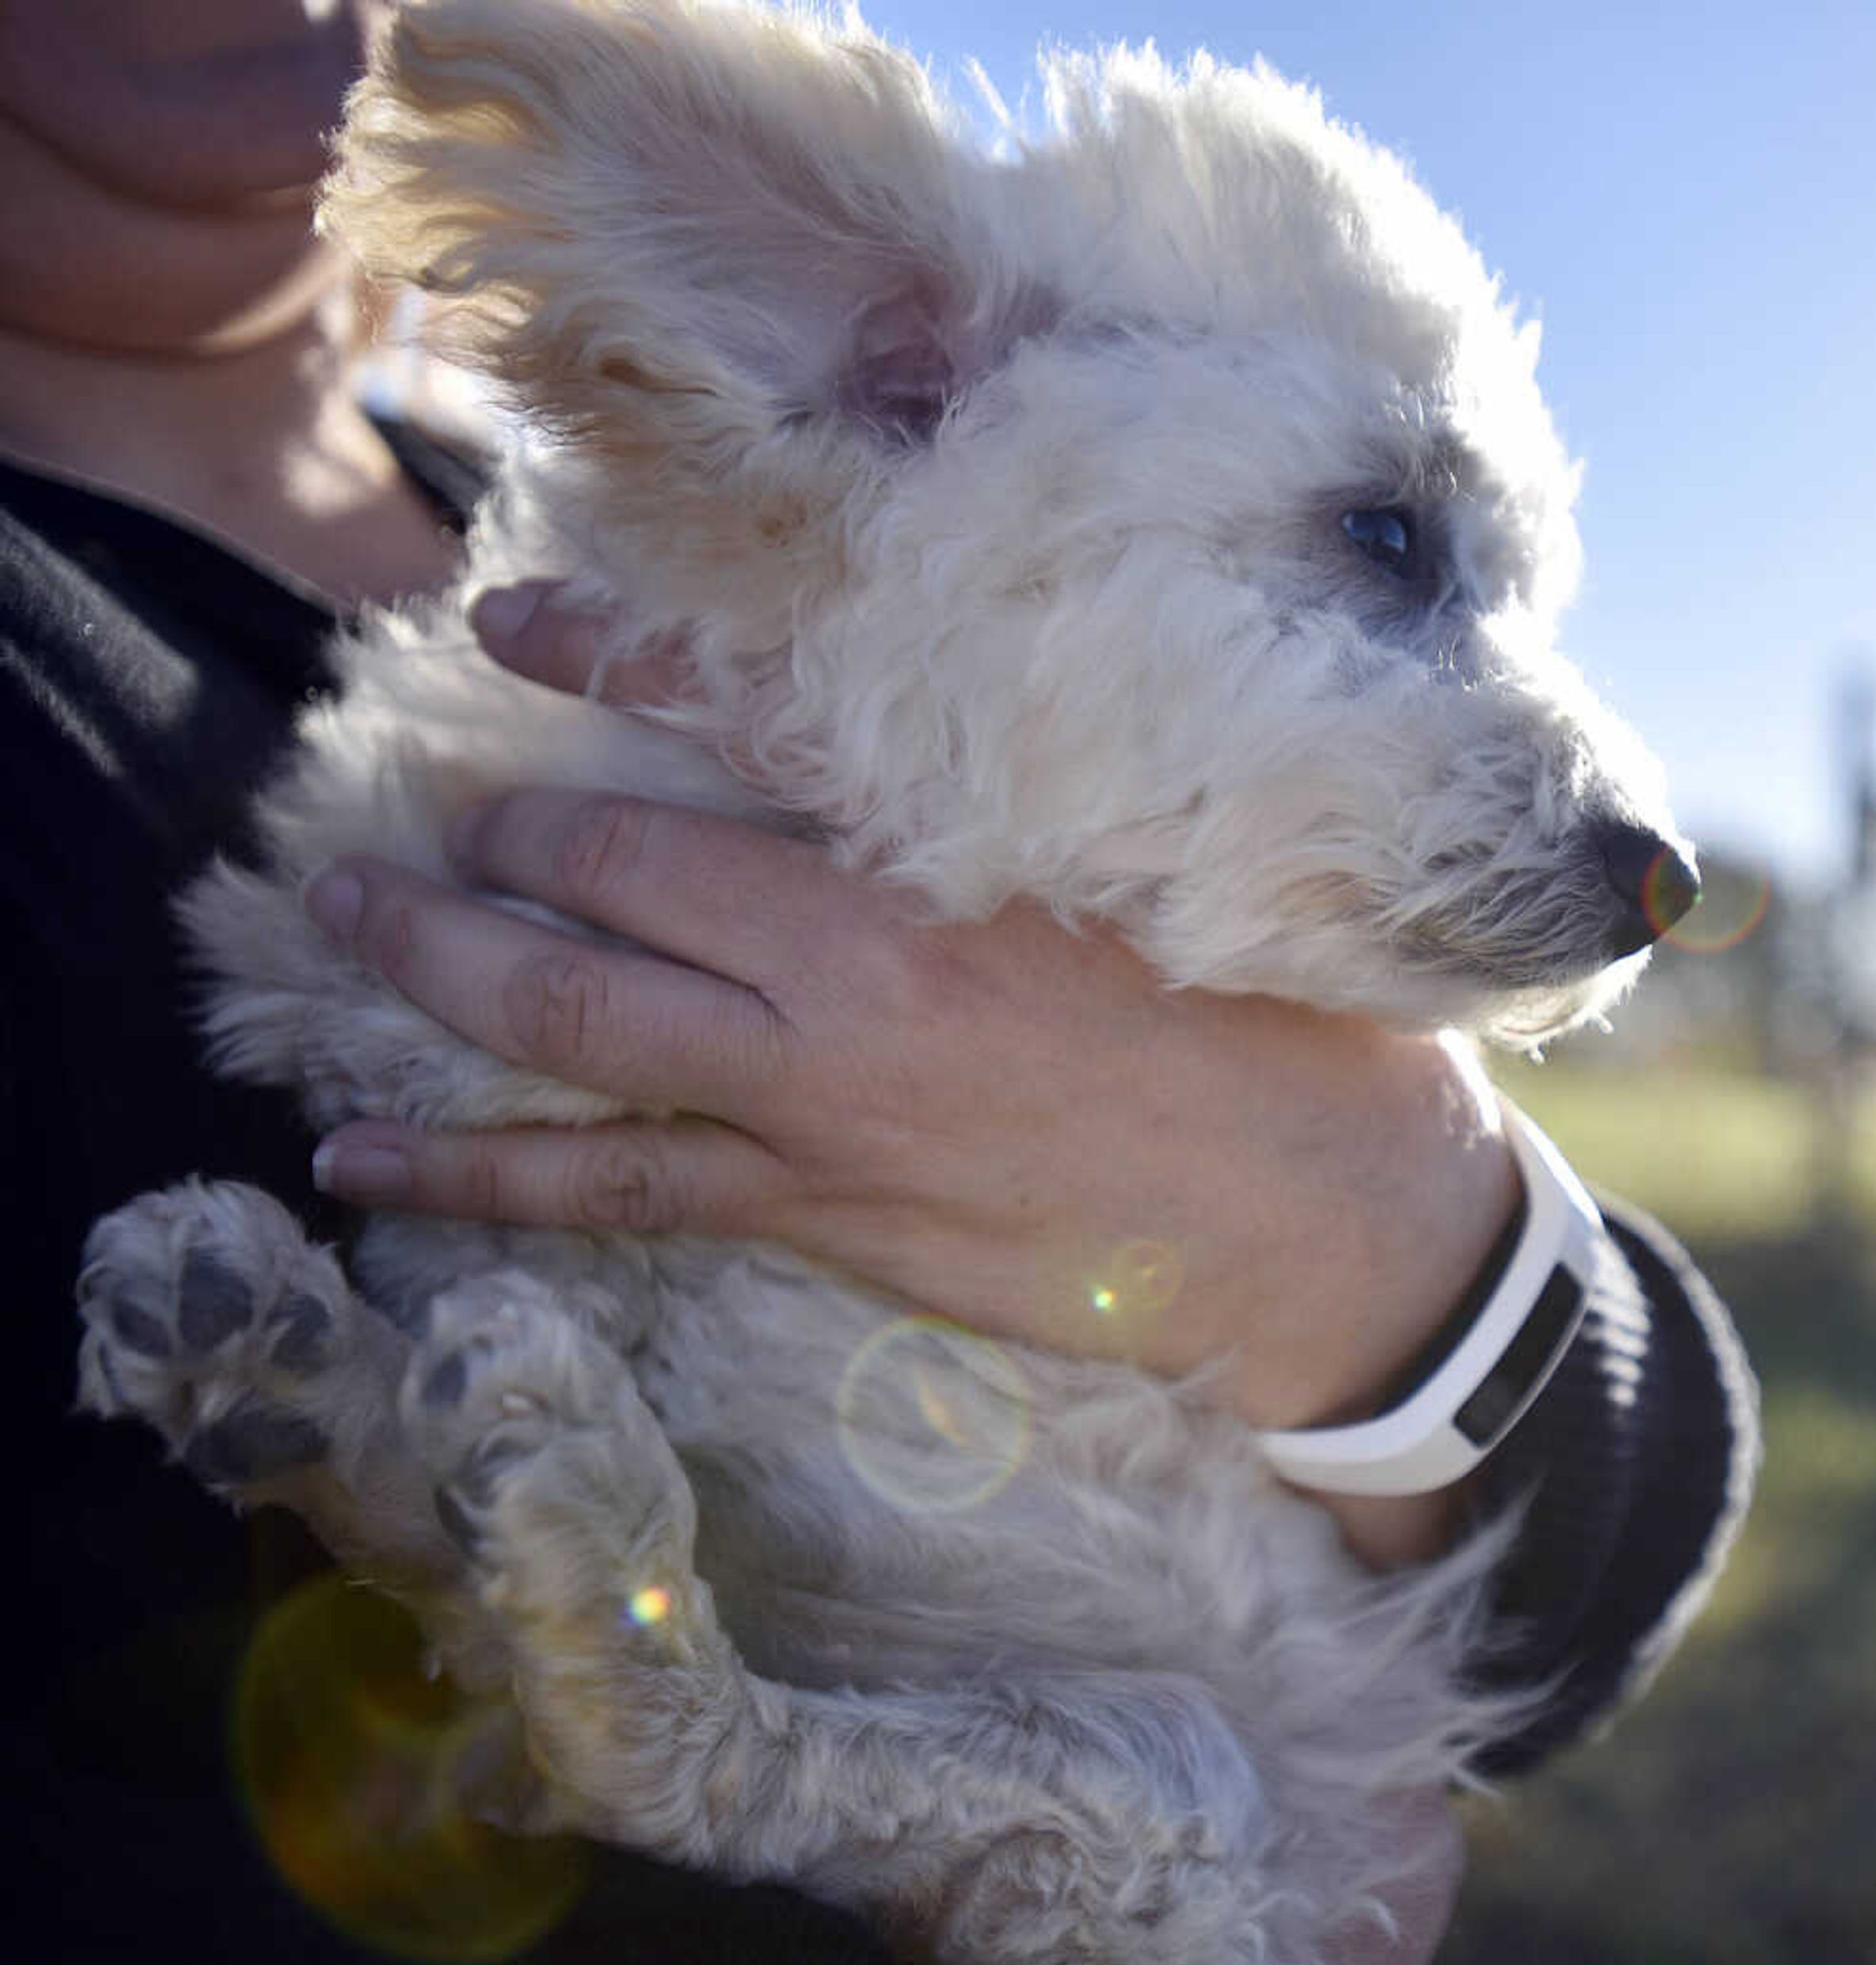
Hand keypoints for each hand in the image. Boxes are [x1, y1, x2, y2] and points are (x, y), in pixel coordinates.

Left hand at [303, 584, 1521, 1565]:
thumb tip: (953, 729)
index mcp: (957, 852)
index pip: (739, 718)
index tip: (506, 620)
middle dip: (491, 838)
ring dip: (437, 969)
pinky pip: (612, 1187)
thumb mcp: (1184, 866)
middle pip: (611, 874)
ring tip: (340, 926)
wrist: (1335, 1233)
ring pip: (573, 1022)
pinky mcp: (827, 1214)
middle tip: (419, 819)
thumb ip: (1048, 799)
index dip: (603, 658)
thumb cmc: (1295, 1034)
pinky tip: (367, 1168)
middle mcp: (859, 967)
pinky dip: (476, 1174)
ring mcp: (825, 1102)